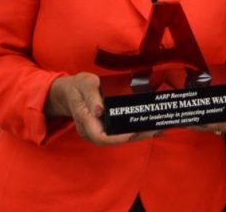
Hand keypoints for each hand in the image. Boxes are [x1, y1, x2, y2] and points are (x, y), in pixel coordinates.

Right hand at [46, 72, 160, 145]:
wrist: (69, 91)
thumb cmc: (78, 86)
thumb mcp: (84, 84)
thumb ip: (92, 96)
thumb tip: (100, 111)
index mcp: (85, 120)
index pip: (101, 137)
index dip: (118, 138)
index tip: (132, 133)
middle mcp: (91, 130)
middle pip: (114, 140)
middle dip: (135, 136)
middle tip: (154, 129)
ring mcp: (97, 129)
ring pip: (118, 137)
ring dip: (137, 134)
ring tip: (156, 129)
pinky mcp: (104, 126)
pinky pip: (119, 131)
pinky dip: (133, 129)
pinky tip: (147, 126)